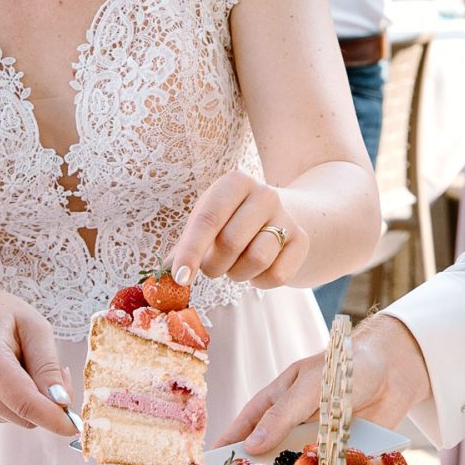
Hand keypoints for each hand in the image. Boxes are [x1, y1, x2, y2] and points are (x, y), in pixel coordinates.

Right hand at [0, 278, 77, 434]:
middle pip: (24, 415)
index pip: (23, 401)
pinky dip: (20, 402)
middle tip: (60, 372)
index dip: (54, 418)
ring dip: (35, 401)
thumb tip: (62, 403)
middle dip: (50, 403)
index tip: (76, 427)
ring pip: (19, 419)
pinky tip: (12, 376)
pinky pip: (10, 417)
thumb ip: (48, 365)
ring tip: (26, 365)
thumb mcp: (33, 326)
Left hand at [170, 172, 308, 287]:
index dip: (191, 251)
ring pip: (256, 259)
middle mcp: (264, 194)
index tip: (179, 277)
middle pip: (231, 243)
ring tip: (236, 264)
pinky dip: (260, 282)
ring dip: (238, 273)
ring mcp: (287, 216)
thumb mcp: (208, 223)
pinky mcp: (302, 241)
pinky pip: (277, 275)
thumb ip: (186, 246)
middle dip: (214, 265)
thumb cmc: (231, 221)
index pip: (208, 218)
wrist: (279, 217)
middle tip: (212, 267)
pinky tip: (257, 270)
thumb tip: (163, 275)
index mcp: (234, 183)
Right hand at [220, 312, 432, 453]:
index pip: (244, 427)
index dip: (226, 448)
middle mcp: (293, 425)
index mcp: (277, 401)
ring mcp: (316, 443)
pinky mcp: (340, 457)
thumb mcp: (310, 385)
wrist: (395, 371)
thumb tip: (251, 445)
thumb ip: (283, 414)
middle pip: (268, 455)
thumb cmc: (345, 366)